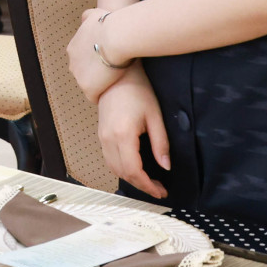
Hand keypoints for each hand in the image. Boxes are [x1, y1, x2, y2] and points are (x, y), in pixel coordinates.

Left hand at [68, 8, 129, 102]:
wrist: (116, 38)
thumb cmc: (109, 24)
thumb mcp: (95, 14)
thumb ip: (88, 16)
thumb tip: (86, 18)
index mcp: (73, 49)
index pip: (83, 60)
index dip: (96, 62)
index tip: (108, 62)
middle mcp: (72, 63)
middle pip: (84, 73)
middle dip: (96, 74)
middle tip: (113, 74)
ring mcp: (79, 77)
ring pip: (89, 85)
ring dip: (99, 85)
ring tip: (114, 84)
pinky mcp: (88, 89)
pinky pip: (94, 97)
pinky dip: (102, 95)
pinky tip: (112, 93)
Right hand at [96, 64, 170, 198]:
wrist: (115, 75)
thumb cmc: (137, 91)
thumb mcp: (155, 117)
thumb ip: (160, 143)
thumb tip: (166, 166)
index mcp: (122, 135)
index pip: (133, 170)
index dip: (147, 185)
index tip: (161, 191)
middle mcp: (108, 139)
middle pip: (122, 172)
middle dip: (141, 185)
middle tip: (158, 189)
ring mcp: (101, 137)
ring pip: (113, 168)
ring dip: (130, 178)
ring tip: (148, 181)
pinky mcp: (101, 134)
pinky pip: (109, 159)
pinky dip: (121, 169)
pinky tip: (135, 168)